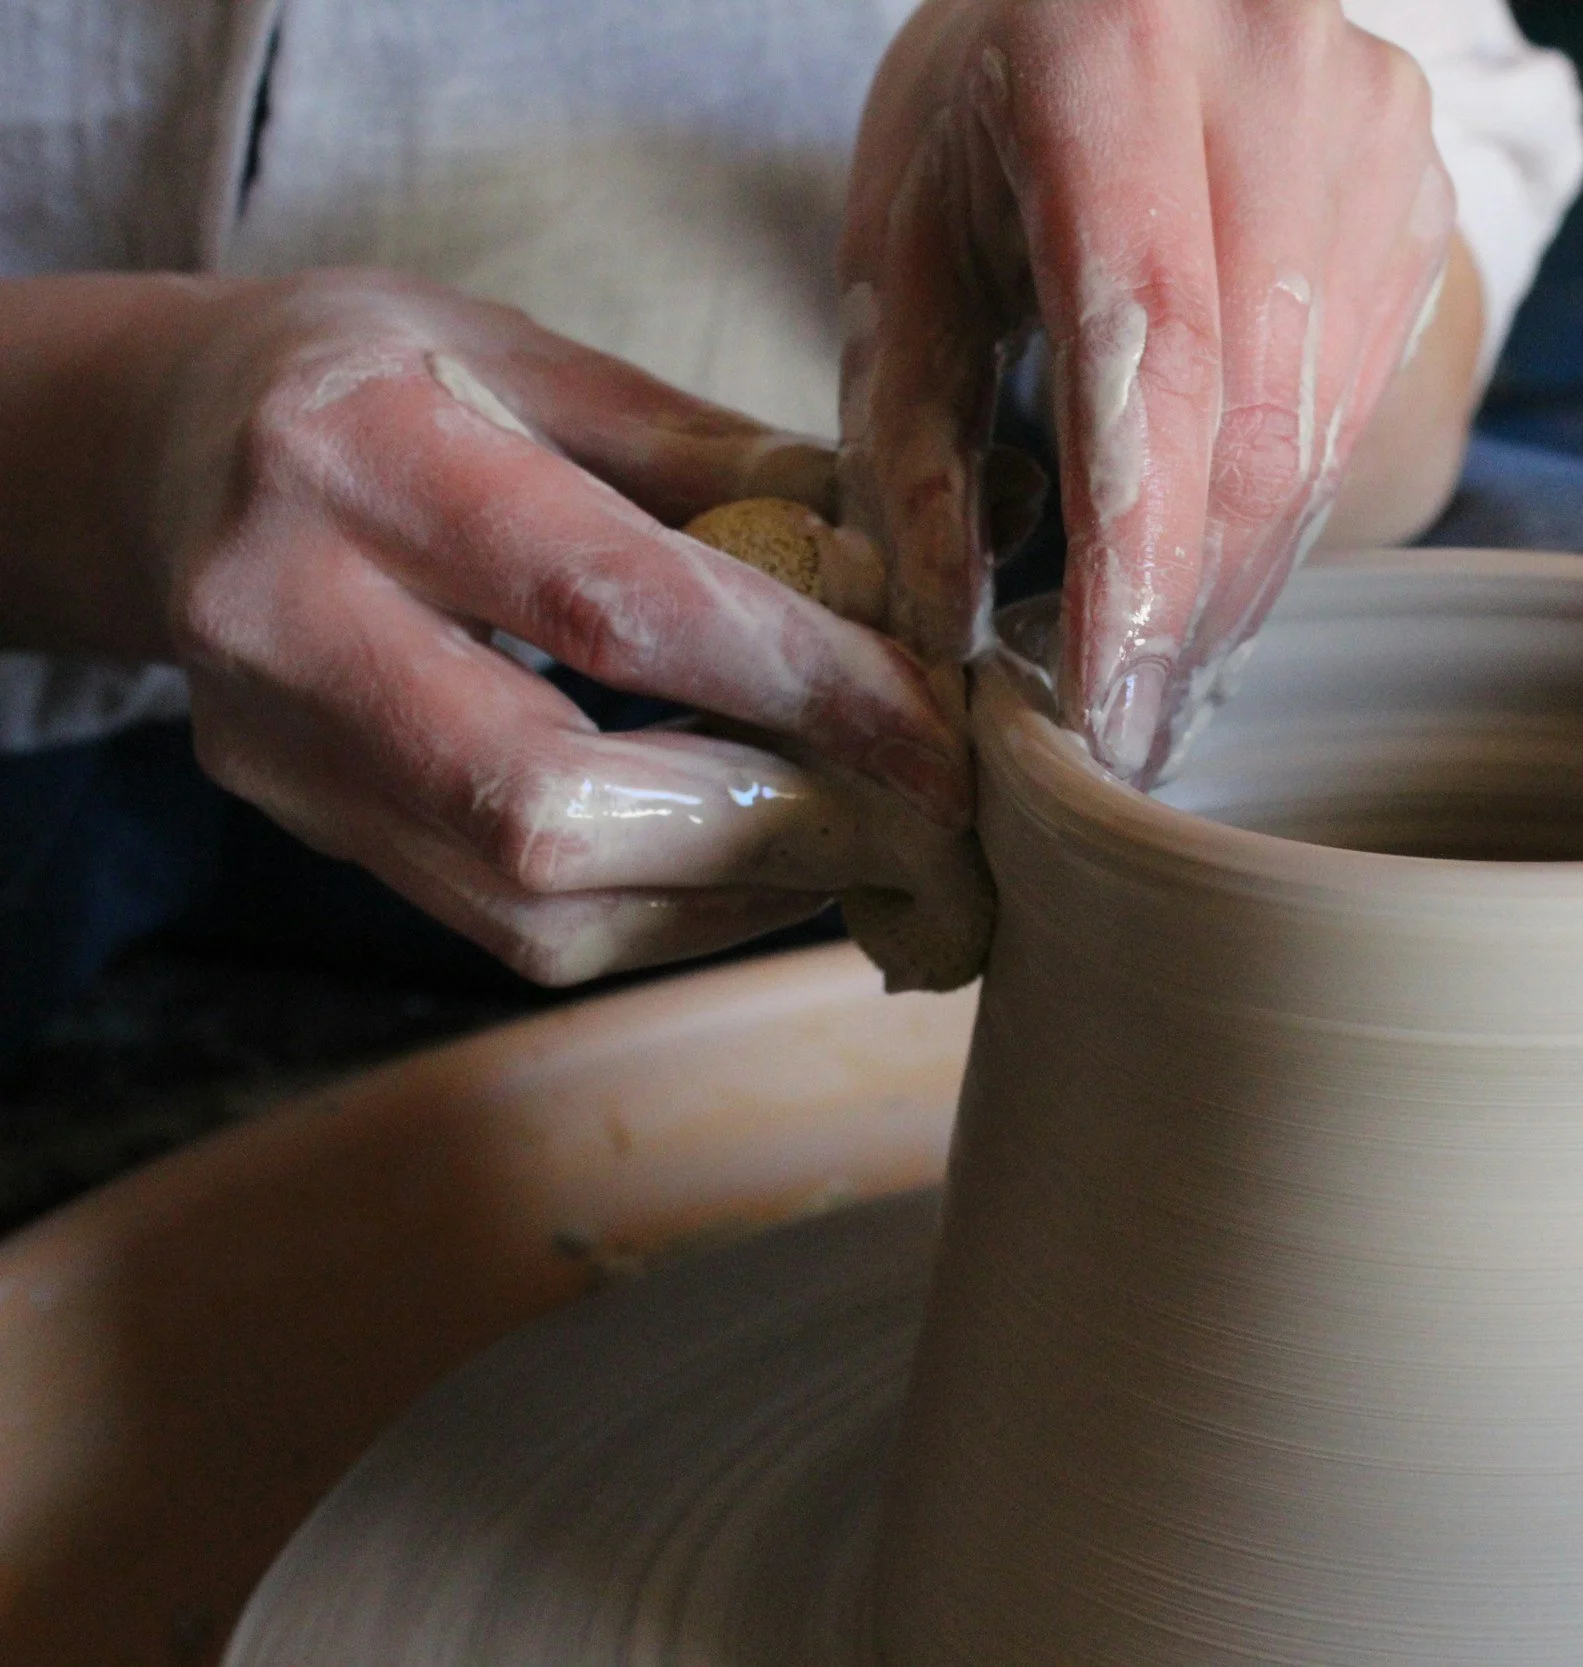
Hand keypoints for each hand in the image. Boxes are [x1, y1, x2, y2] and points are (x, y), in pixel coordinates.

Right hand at [137, 270, 970, 983]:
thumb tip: (943, 541)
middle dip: (775, 822)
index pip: (609, 603)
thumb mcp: (547, 365)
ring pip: (538, 906)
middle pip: (550, 806)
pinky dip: (677, 908)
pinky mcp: (306, 830)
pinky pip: (519, 933)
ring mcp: (280, 750)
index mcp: (353, 454)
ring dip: (742, 886)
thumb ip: (732, 463)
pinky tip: (764, 849)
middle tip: (927, 809)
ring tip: (869, 829)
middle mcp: (285, 620)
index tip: (938, 725)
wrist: (173, 449)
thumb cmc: (389, 383)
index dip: (799, 681)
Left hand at [841, 0, 1455, 780]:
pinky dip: (1285, 506)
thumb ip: (908, 424)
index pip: (1152, 344)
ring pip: (1318, 424)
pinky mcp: (1422, 191)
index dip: (1136, 550)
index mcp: (1113, 47)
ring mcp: (1373, 129)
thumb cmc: (993, 108)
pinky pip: (1358, 398)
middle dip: (1189, 604)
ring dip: (1241, 576)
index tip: (1105, 702)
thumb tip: (954, 624)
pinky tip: (1222, 567)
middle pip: (1254, 409)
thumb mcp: (904, 234)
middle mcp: (1275, 72)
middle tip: (1132, 734)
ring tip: (1165, 672)